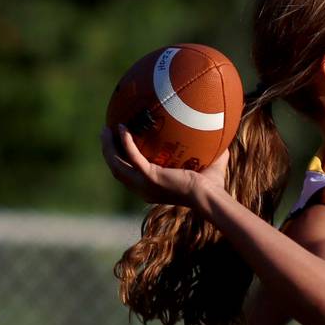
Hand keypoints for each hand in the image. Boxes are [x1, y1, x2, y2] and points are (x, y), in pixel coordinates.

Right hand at [100, 125, 227, 205]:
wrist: (211, 197)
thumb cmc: (212, 186)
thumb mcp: (205, 166)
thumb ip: (208, 151)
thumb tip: (218, 133)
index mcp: (152, 188)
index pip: (129, 176)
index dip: (120, 161)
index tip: (117, 145)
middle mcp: (144, 189)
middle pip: (116, 169)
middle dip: (108, 151)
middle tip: (105, 133)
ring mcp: (144, 184)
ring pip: (117, 164)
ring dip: (108, 146)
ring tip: (106, 129)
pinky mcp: (149, 177)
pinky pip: (132, 156)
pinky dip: (125, 142)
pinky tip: (123, 128)